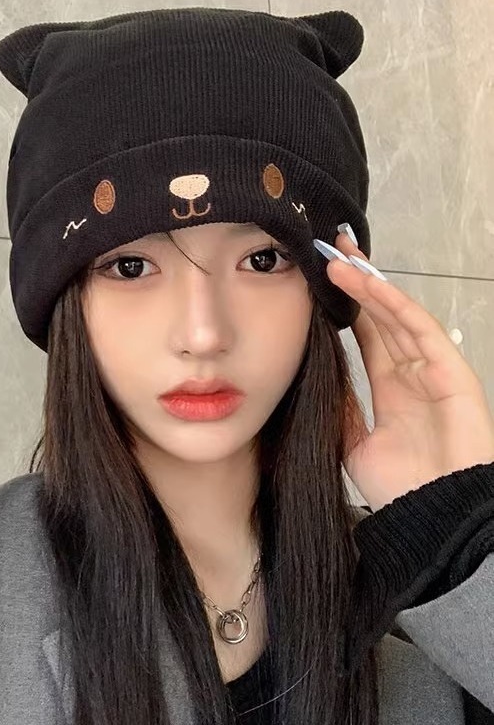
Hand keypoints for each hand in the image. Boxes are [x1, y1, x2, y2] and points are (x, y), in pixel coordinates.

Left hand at [324, 228, 493, 512]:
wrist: (432, 517)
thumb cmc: (400, 487)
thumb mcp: (354, 443)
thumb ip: (341, 409)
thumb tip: (316, 381)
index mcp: (391, 388)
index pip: (367, 336)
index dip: (346, 308)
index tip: (320, 283)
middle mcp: (412, 373)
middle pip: (382, 317)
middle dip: (357, 284)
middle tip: (329, 252)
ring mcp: (433, 369)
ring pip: (397, 316)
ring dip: (369, 285)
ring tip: (339, 259)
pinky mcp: (452, 372)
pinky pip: (420, 330)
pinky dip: (395, 304)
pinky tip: (370, 283)